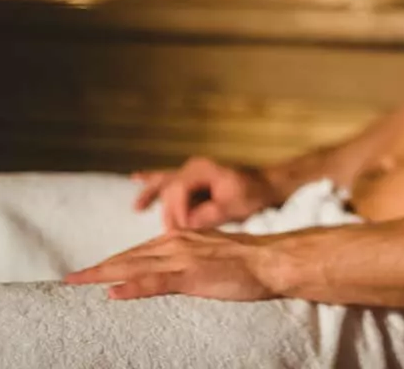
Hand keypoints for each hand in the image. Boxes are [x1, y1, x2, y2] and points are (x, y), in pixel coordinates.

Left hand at [64, 230, 276, 300]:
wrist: (272, 260)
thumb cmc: (248, 261)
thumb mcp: (211, 255)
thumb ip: (189, 259)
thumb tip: (171, 271)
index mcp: (180, 238)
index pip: (137, 252)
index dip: (111, 263)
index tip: (89, 272)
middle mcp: (176, 243)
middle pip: (127, 257)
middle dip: (97, 268)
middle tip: (68, 279)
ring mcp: (182, 259)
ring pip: (134, 266)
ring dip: (102, 274)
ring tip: (76, 282)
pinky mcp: (192, 276)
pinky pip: (156, 282)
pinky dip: (132, 286)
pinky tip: (113, 293)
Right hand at [132, 156, 280, 230]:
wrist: (268, 185)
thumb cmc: (254, 194)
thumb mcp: (234, 207)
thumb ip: (209, 215)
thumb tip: (188, 226)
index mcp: (202, 170)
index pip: (178, 191)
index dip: (177, 213)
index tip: (182, 232)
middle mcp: (193, 167)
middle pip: (168, 190)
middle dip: (166, 213)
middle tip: (167, 236)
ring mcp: (192, 172)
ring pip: (164, 182)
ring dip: (150, 194)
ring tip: (137, 208)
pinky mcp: (194, 180)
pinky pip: (168, 179)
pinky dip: (153, 181)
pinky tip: (136, 178)